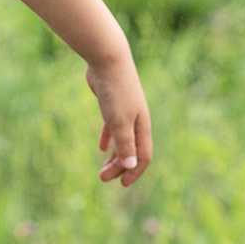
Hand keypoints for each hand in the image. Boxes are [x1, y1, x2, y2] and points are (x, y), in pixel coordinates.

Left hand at [85, 52, 152, 186]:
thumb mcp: (119, 120)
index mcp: (142, 125)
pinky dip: (109, 138)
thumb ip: (125, 143)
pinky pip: (112, 126)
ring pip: (122, 139)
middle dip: (120, 166)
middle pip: (131, 150)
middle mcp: (136, 119)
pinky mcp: (111, 103)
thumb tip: (131, 167)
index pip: (143, 155)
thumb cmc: (115, 90)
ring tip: (102, 170)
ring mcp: (124, 111)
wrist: (108, 60)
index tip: (122, 184)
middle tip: (103, 178)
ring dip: (114, 156)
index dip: (134, 171)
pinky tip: (102, 147)